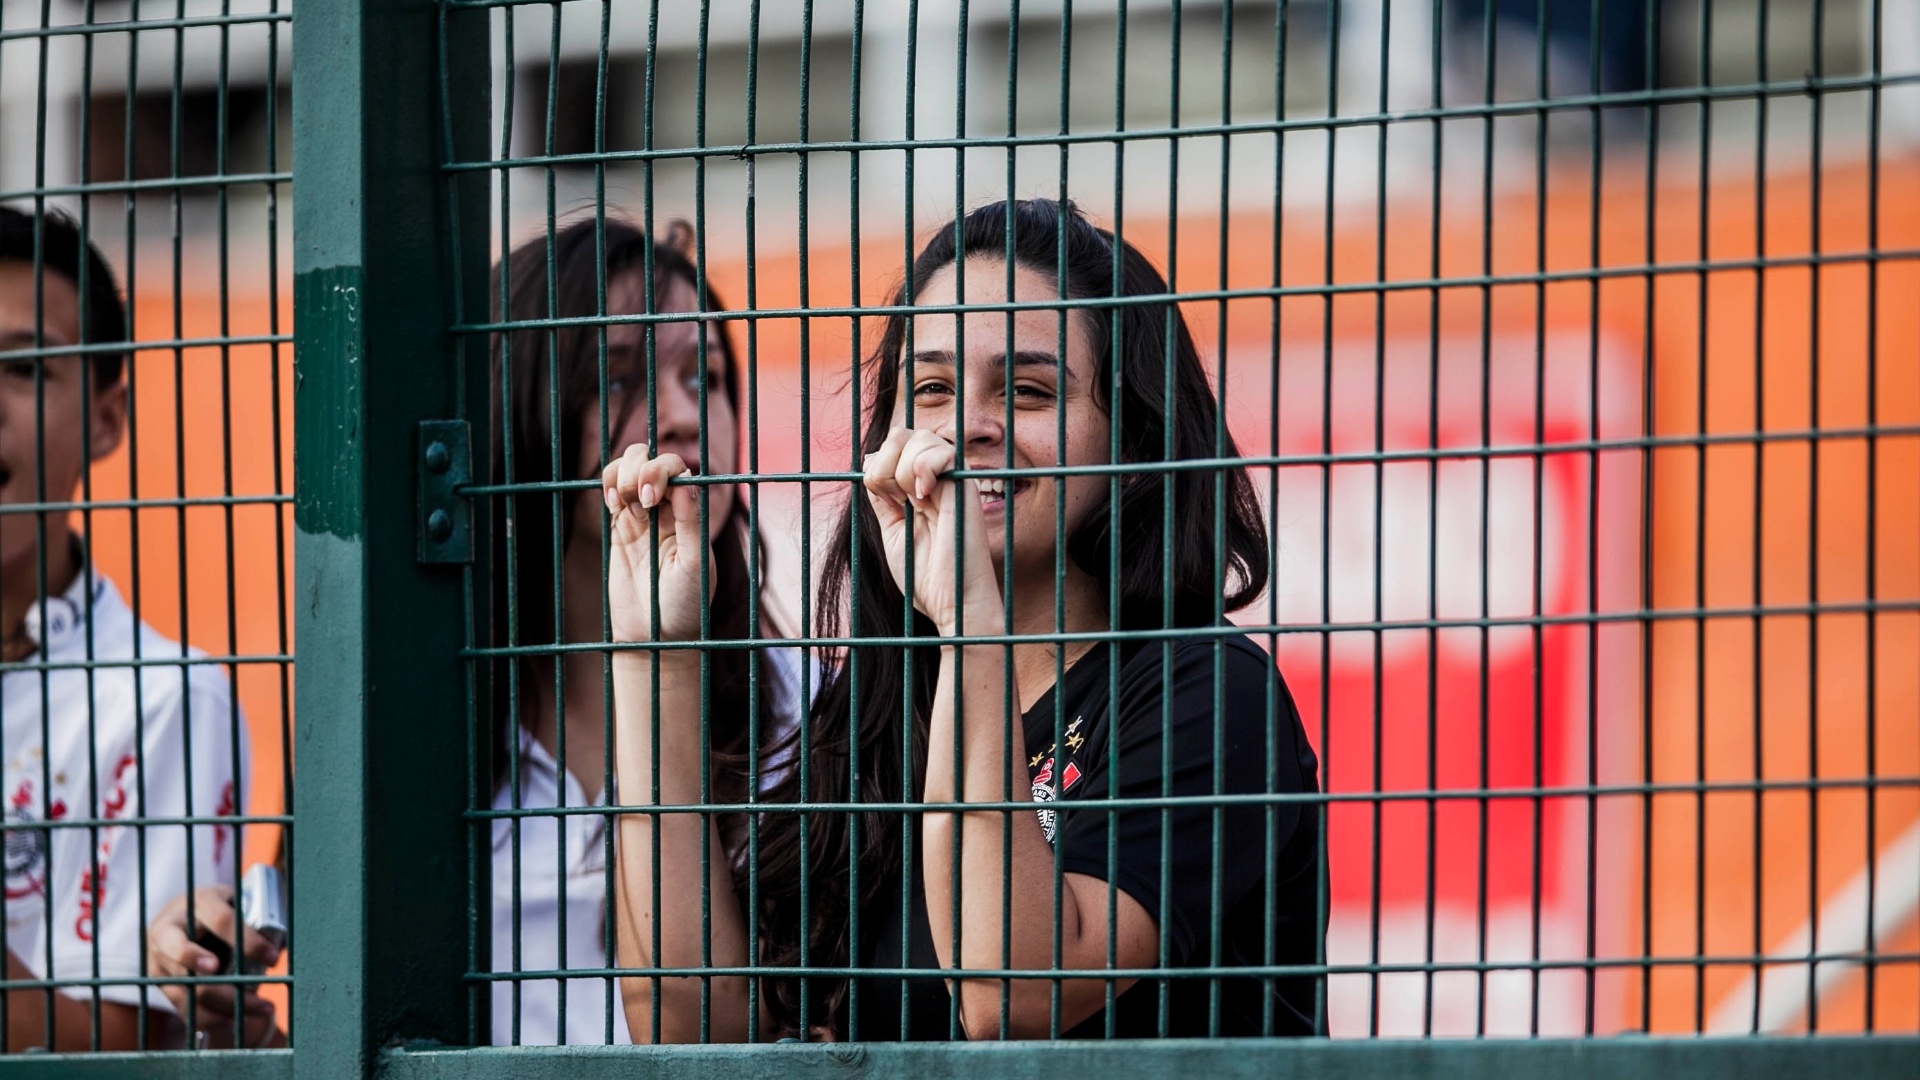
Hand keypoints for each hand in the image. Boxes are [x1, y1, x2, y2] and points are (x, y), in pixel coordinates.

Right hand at [146, 885, 282, 1048]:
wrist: (176, 915)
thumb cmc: (217, 908)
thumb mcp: (233, 902)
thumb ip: (254, 918)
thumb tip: (282, 945)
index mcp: (197, 903)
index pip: (222, 921)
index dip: (248, 941)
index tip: (272, 958)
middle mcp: (168, 930)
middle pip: (197, 965)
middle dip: (227, 986)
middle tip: (260, 999)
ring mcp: (157, 958)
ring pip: (189, 990)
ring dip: (225, 1007)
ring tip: (260, 1011)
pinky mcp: (157, 980)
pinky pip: (182, 1006)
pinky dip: (209, 1018)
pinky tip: (234, 1020)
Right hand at [602, 443, 716, 642]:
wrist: (655, 636)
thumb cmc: (685, 606)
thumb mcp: (694, 567)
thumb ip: (691, 525)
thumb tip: (688, 484)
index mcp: (692, 514)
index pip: (678, 470)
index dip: (663, 471)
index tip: (653, 497)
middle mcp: (668, 510)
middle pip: (652, 461)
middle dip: (641, 468)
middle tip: (640, 501)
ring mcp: (642, 516)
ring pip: (629, 469)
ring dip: (623, 473)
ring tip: (624, 503)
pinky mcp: (619, 528)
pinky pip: (612, 491)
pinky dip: (608, 484)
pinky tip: (611, 503)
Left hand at [861, 427, 998, 635]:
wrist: (951, 603)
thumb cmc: (925, 578)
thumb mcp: (892, 530)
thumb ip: (882, 498)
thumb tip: (869, 461)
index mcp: (915, 489)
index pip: (889, 449)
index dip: (877, 469)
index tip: (887, 503)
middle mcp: (935, 479)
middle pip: (901, 433)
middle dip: (884, 463)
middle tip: (895, 500)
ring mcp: (951, 480)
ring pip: (918, 436)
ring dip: (901, 468)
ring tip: (913, 501)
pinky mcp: (965, 487)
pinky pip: (942, 451)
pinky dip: (923, 468)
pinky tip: (925, 496)